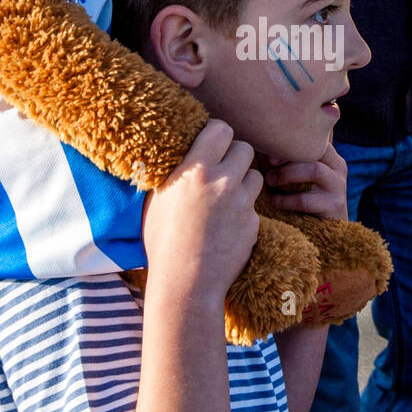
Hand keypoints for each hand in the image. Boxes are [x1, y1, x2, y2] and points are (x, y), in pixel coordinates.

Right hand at [141, 119, 261, 308]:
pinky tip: (227, 226)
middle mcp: (222, 181)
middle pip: (244, 148)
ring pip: (255, 175)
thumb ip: (174, 172)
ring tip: (226, 198)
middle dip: (235, 157)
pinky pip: (254, 206)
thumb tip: (177, 152)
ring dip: (244, 182)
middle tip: (222, 170)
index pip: (221, 128)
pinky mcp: (254, 223)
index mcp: (194, 170)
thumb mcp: (157, 200)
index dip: (218, 135)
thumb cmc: (162, 242)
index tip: (212, 144)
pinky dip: (245, 212)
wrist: (185, 284)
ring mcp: (242, 202)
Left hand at [261, 144, 348, 220]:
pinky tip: (273, 200)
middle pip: (315, 151)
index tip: (269, 148)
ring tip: (270, 180)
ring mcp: (339, 187)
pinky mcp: (334, 206)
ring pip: (315, 170)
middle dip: (287, 156)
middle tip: (267, 165)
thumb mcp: (299, 177)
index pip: (313, 139)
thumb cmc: (305, 199)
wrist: (326, 234)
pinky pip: (305, 199)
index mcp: (330, 157)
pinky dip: (285, 200)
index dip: (290, 141)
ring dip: (287, 174)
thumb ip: (286, 161)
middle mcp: (338, 168)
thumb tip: (259, 146)